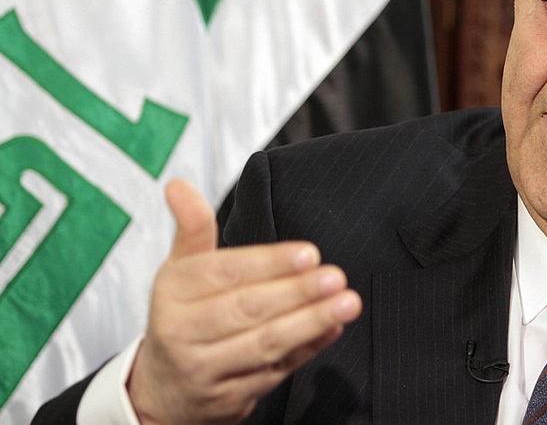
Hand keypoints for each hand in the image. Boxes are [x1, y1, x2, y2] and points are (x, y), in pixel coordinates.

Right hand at [126, 179, 361, 424]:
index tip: (308, 253)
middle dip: (297, 293)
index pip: (222, 274)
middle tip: (334, 276)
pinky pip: (275, 372)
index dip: (268, 263)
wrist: (161, 392)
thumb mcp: (180, 271)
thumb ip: (192, 228)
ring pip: (264, 344)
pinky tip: (332, 329)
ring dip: (310, 322)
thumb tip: (179, 186)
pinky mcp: (230, 399)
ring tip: (346, 302)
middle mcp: (184, 333)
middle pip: (246, 310)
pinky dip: (307, 350)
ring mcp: (206, 370)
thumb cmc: (181, 317)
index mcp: (172, 294)